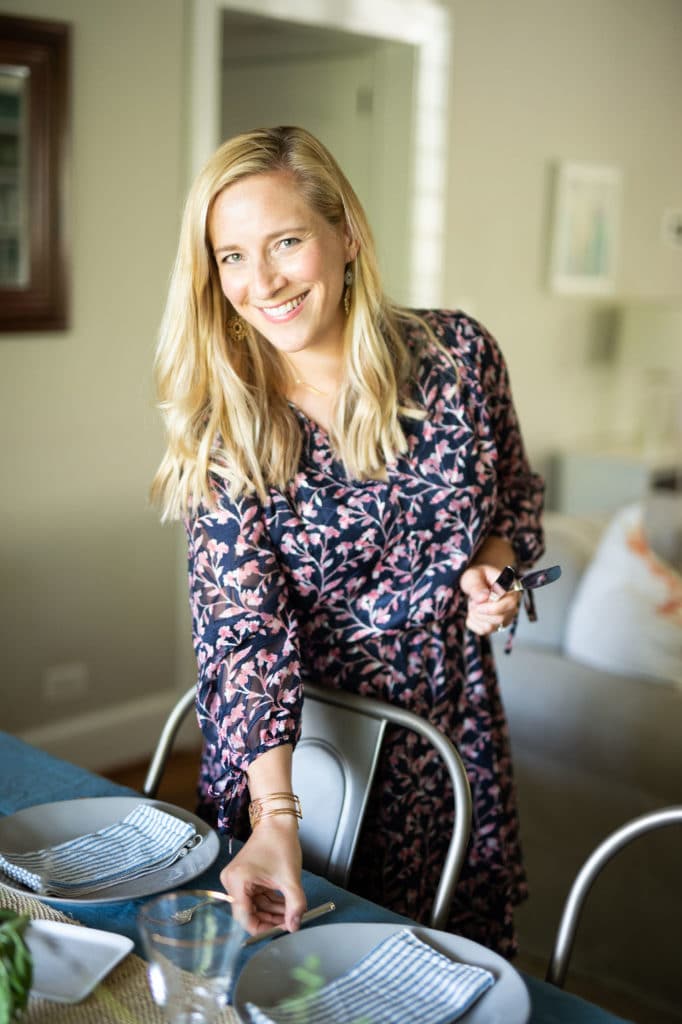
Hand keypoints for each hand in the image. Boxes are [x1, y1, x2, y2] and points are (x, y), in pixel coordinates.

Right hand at [220, 815, 305, 937]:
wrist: (277, 823)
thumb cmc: (280, 844)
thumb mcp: (290, 879)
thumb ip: (295, 905)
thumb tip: (294, 927)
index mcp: (237, 881)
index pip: (244, 917)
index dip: (262, 928)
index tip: (279, 931)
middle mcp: (232, 882)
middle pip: (249, 912)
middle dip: (270, 919)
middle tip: (290, 924)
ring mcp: (237, 880)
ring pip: (255, 906)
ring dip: (273, 911)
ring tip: (292, 914)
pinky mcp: (244, 878)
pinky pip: (256, 897)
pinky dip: (271, 902)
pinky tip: (286, 905)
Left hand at [460, 563, 520, 635]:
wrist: (475, 582)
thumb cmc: (477, 576)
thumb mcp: (473, 575)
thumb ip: (477, 585)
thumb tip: (483, 597)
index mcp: (512, 588)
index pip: (510, 603)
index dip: (492, 606)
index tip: (476, 601)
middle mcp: (512, 604)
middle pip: (501, 618)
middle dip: (482, 612)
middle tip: (473, 602)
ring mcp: (505, 616)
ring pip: (492, 627)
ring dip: (476, 616)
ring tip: (473, 605)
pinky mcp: (496, 625)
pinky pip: (483, 631)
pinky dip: (473, 622)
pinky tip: (473, 612)